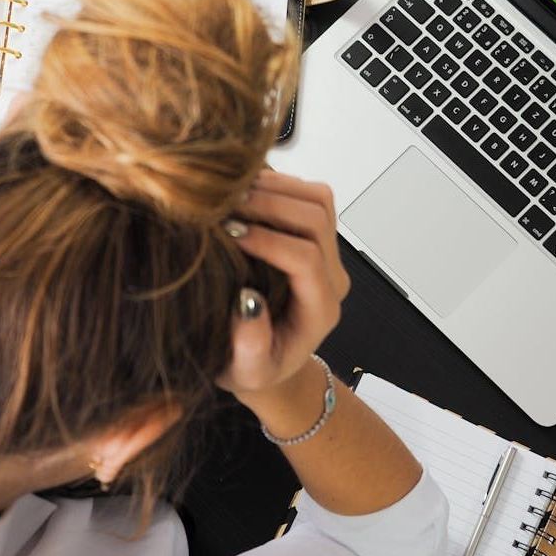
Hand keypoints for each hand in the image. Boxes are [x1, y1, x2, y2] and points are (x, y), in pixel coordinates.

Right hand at [217, 170, 349, 401]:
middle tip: (224, 205)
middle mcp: (331, 276)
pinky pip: (307, 195)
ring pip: (317, 199)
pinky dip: (276, 184)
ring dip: (275, 188)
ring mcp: (326, 252)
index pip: (306, 259)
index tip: (229, 233)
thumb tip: (247, 302)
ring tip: (231, 194)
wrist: (267, 360)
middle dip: (270, 204)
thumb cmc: (254, 368)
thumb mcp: (245, 371)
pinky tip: (241, 191)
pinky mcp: (314, 236)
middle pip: (317, 219)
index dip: (268, 240)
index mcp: (320, 309)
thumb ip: (250, 346)